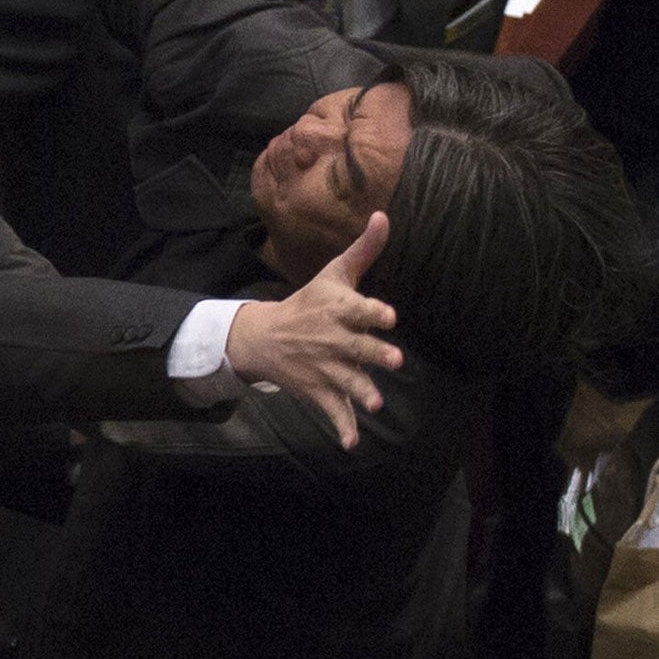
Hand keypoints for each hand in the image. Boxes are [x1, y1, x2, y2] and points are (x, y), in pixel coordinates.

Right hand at [224, 213, 403, 450]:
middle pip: (357, 347)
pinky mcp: (318, 390)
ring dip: (361, 393)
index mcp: (336, 308)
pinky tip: (351, 442)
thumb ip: (364, 249)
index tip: (389, 316)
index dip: (373, 312)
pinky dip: (341, 428)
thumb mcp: (334, 274)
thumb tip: (385, 215)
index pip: (358, 308)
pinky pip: (331, 411)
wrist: (264, 336)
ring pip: (346, 381)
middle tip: (395, 360)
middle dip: (374, 354)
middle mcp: (331, 338)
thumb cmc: (309, 301)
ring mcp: (324, 367)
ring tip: (375, 403)